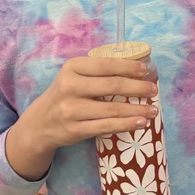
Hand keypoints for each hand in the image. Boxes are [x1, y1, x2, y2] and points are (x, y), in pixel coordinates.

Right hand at [6, 55, 157, 179]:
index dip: (130, 67)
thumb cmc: (66, 94)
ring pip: (112, 109)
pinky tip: (141, 122)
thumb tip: (138, 69)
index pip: (107, 64)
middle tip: (154, 90)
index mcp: (72, 67)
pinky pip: (107, 126)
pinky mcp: (75, 129)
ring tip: (153, 109)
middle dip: (138, 88)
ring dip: (137, 109)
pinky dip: (127, 124)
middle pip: (112, 85)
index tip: (147, 70)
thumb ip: (99, 71)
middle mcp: (70, 86)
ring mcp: (71, 109)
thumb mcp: (75, 76)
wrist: (41, 122)